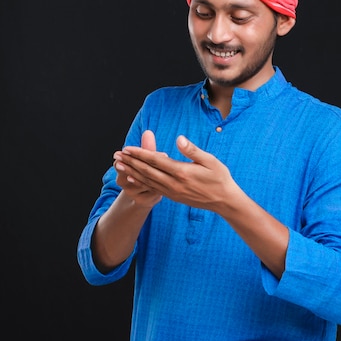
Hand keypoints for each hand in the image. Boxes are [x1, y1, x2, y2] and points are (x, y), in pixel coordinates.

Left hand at [118, 134, 236, 211]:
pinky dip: (141, 182)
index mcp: (182, 172)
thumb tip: (179, 139)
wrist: (224, 201)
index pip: (156, 161)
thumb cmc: (219, 178)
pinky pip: (152, 188)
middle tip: (116, 155)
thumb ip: (193, 151)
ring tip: (119, 165)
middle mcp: (174, 183)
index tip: (127, 148)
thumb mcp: (211, 161)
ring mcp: (172, 192)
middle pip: (147, 171)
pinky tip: (133, 178)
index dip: (140, 154)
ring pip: (147, 181)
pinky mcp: (172, 196)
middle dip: (130, 162)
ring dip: (132, 172)